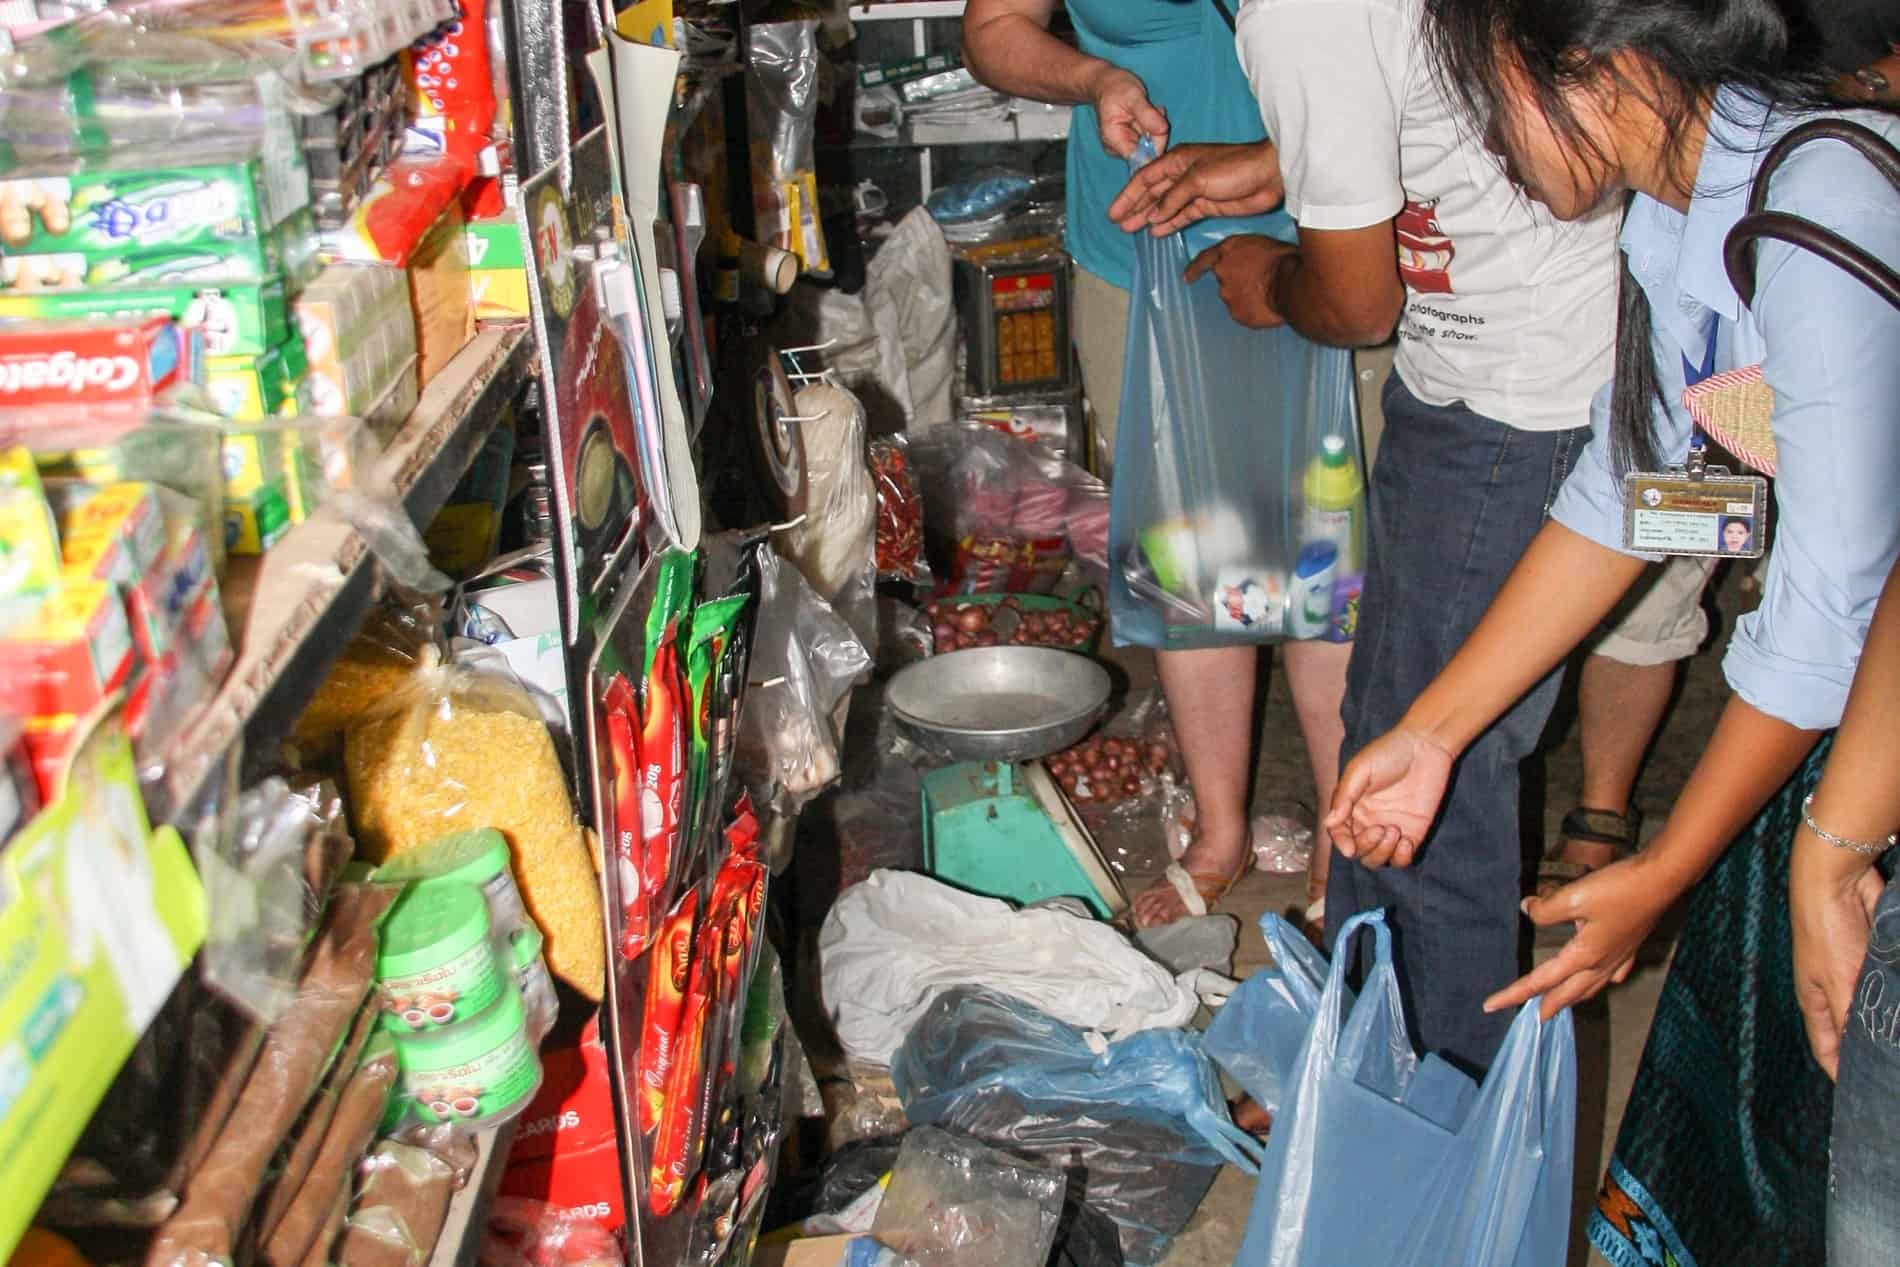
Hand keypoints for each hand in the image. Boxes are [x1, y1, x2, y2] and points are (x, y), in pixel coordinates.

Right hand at [1087, 66, 1166, 159]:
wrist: (1107, 85)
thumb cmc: (1116, 88)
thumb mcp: (1133, 96)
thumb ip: (1147, 114)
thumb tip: (1163, 130)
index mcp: (1113, 140)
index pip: (1140, 157)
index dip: (1155, 145)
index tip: (1159, 123)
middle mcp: (1118, 149)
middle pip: (1147, 153)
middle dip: (1157, 133)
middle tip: (1156, 110)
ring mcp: (1125, 147)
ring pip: (1151, 147)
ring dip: (1156, 128)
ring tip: (1152, 109)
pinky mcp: (1132, 143)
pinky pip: (1150, 141)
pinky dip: (1154, 128)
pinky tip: (1150, 114)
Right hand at [1108, 141, 1284, 234]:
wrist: (1268, 175)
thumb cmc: (1233, 168)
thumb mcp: (1197, 179)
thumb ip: (1173, 198)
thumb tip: (1153, 216)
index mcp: (1177, 161)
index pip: (1145, 178)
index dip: (1128, 195)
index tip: (1113, 212)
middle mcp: (1182, 175)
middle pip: (1152, 193)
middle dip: (1135, 208)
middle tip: (1118, 224)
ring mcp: (1194, 192)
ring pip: (1164, 207)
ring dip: (1148, 218)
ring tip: (1131, 229)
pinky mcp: (1207, 205)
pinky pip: (1181, 216)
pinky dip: (1168, 224)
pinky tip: (1156, 232)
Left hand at [1183, 235, 1299, 327]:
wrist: (1293, 285)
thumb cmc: (1287, 260)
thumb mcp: (1266, 244)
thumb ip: (1251, 254)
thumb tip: (1253, 261)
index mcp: (1229, 250)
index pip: (1205, 259)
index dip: (1196, 269)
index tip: (1187, 278)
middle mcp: (1223, 272)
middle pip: (1226, 280)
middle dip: (1239, 282)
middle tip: (1260, 281)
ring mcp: (1228, 295)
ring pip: (1235, 298)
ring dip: (1247, 296)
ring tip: (1269, 294)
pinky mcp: (1238, 314)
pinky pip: (1244, 313)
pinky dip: (1253, 311)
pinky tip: (1268, 306)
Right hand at [1324, 727, 1455, 868]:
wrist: (1425, 746)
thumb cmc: (1388, 752)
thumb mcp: (1360, 770)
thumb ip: (1344, 797)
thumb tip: (1330, 822)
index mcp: (1352, 806)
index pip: (1339, 833)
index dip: (1341, 843)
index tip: (1350, 848)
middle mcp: (1369, 821)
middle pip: (1359, 851)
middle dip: (1366, 847)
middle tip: (1379, 829)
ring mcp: (1391, 829)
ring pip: (1378, 859)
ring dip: (1382, 853)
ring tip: (1395, 832)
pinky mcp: (1414, 833)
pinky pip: (1402, 859)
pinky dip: (1401, 858)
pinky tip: (1406, 841)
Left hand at [1485, 855, 1676, 1019]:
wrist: (1662, 879)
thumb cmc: (1619, 888)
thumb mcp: (1573, 896)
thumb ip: (1545, 909)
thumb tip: (1528, 909)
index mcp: (1583, 956)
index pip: (1540, 981)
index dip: (1514, 993)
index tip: (1490, 1006)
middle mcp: (1602, 963)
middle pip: (1568, 993)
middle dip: (1548, 1006)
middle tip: (1534, 1018)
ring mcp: (1620, 957)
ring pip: (1591, 986)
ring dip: (1573, 997)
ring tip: (1562, 1003)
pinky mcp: (1631, 946)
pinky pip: (1613, 972)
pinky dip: (1601, 981)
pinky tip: (1602, 980)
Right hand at [1791, 829, 1884, 1078]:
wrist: (1836, 883)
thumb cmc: (1825, 933)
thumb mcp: (1840, 983)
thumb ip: (1854, 1020)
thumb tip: (1866, 1053)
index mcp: (1816, 1003)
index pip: (1828, 1051)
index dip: (1842, 1075)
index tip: (1864, 1099)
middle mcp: (1835, 993)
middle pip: (1854, 1033)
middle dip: (1872, 1052)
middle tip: (1893, 1077)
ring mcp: (1856, 975)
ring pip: (1876, 1011)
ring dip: (1890, 1025)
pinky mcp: (1876, 958)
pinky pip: (1890, 987)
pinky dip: (1899, 1000)